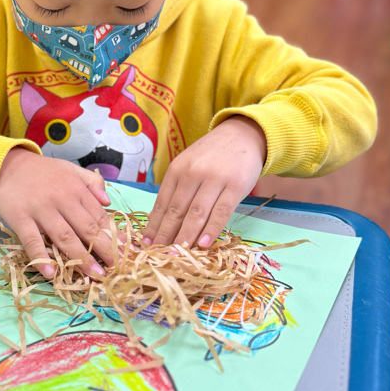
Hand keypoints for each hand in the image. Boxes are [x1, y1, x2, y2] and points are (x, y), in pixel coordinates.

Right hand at [0, 149, 114, 278]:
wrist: (5, 165)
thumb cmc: (41, 171)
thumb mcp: (70, 169)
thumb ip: (92, 182)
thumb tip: (108, 202)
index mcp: (76, 190)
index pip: (100, 217)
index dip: (114, 237)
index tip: (125, 253)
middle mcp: (62, 200)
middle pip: (86, 229)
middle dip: (103, 251)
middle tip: (116, 269)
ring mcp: (41, 210)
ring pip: (64, 237)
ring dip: (80, 258)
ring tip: (93, 275)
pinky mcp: (20, 218)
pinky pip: (32, 241)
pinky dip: (41, 257)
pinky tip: (51, 272)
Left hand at [142, 116, 266, 248]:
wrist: (243, 134)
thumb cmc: (213, 155)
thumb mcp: (189, 165)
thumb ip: (178, 189)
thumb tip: (162, 222)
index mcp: (177, 170)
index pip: (162, 203)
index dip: (154, 226)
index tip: (146, 244)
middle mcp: (192, 174)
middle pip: (176, 211)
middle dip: (166, 236)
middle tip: (158, 256)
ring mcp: (214, 180)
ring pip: (196, 213)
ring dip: (186, 237)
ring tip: (177, 255)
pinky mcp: (235, 186)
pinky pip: (221, 211)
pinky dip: (212, 229)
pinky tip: (204, 243)